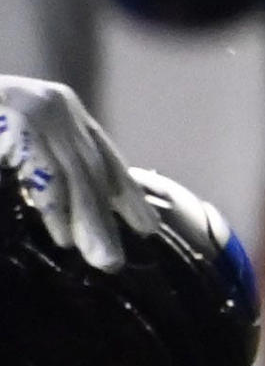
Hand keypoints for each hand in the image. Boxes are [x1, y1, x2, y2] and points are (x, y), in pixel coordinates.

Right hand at [0, 75, 159, 273]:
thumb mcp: (17, 142)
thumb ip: (43, 164)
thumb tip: (73, 211)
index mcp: (60, 108)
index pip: (101, 153)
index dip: (124, 191)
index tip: (146, 225)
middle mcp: (57, 104)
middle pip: (92, 168)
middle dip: (107, 217)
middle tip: (115, 260)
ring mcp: (37, 108)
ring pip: (74, 174)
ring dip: (88, 221)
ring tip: (100, 258)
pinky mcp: (17, 116)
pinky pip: (45, 170)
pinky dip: (55, 206)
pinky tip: (63, 236)